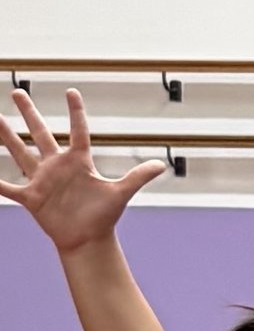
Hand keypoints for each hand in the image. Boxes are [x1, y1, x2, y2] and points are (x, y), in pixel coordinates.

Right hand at [0, 86, 164, 251]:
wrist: (87, 240)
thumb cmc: (104, 216)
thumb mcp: (121, 193)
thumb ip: (138, 177)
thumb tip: (161, 165)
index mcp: (79, 161)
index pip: (78, 131)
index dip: (75, 112)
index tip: (70, 90)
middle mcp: (57, 166)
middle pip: (40, 133)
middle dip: (29, 113)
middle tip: (17, 91)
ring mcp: (42, 180)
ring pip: (19, 152)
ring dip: (6, 136)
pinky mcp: (32, 198)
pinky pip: (8, 188)